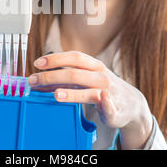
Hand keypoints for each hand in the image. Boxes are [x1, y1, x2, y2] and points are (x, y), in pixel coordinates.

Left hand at [27, 51, 153, 148]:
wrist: (131, 104)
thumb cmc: (102, 88)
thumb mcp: (85, 80)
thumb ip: (65, 80)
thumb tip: (40, 81)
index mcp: (93, 66)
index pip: (73, 57)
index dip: (55, 59)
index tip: (38, 62)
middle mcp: (100, 76)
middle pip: (75, 73)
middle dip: (53, 76)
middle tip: (35, 81)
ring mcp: (107, 92)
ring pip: (89, 90)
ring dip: (73, 92)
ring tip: (56, 95)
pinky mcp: (114, 108)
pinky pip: (110, 106)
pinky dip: (106, 103)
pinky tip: (102, 100)